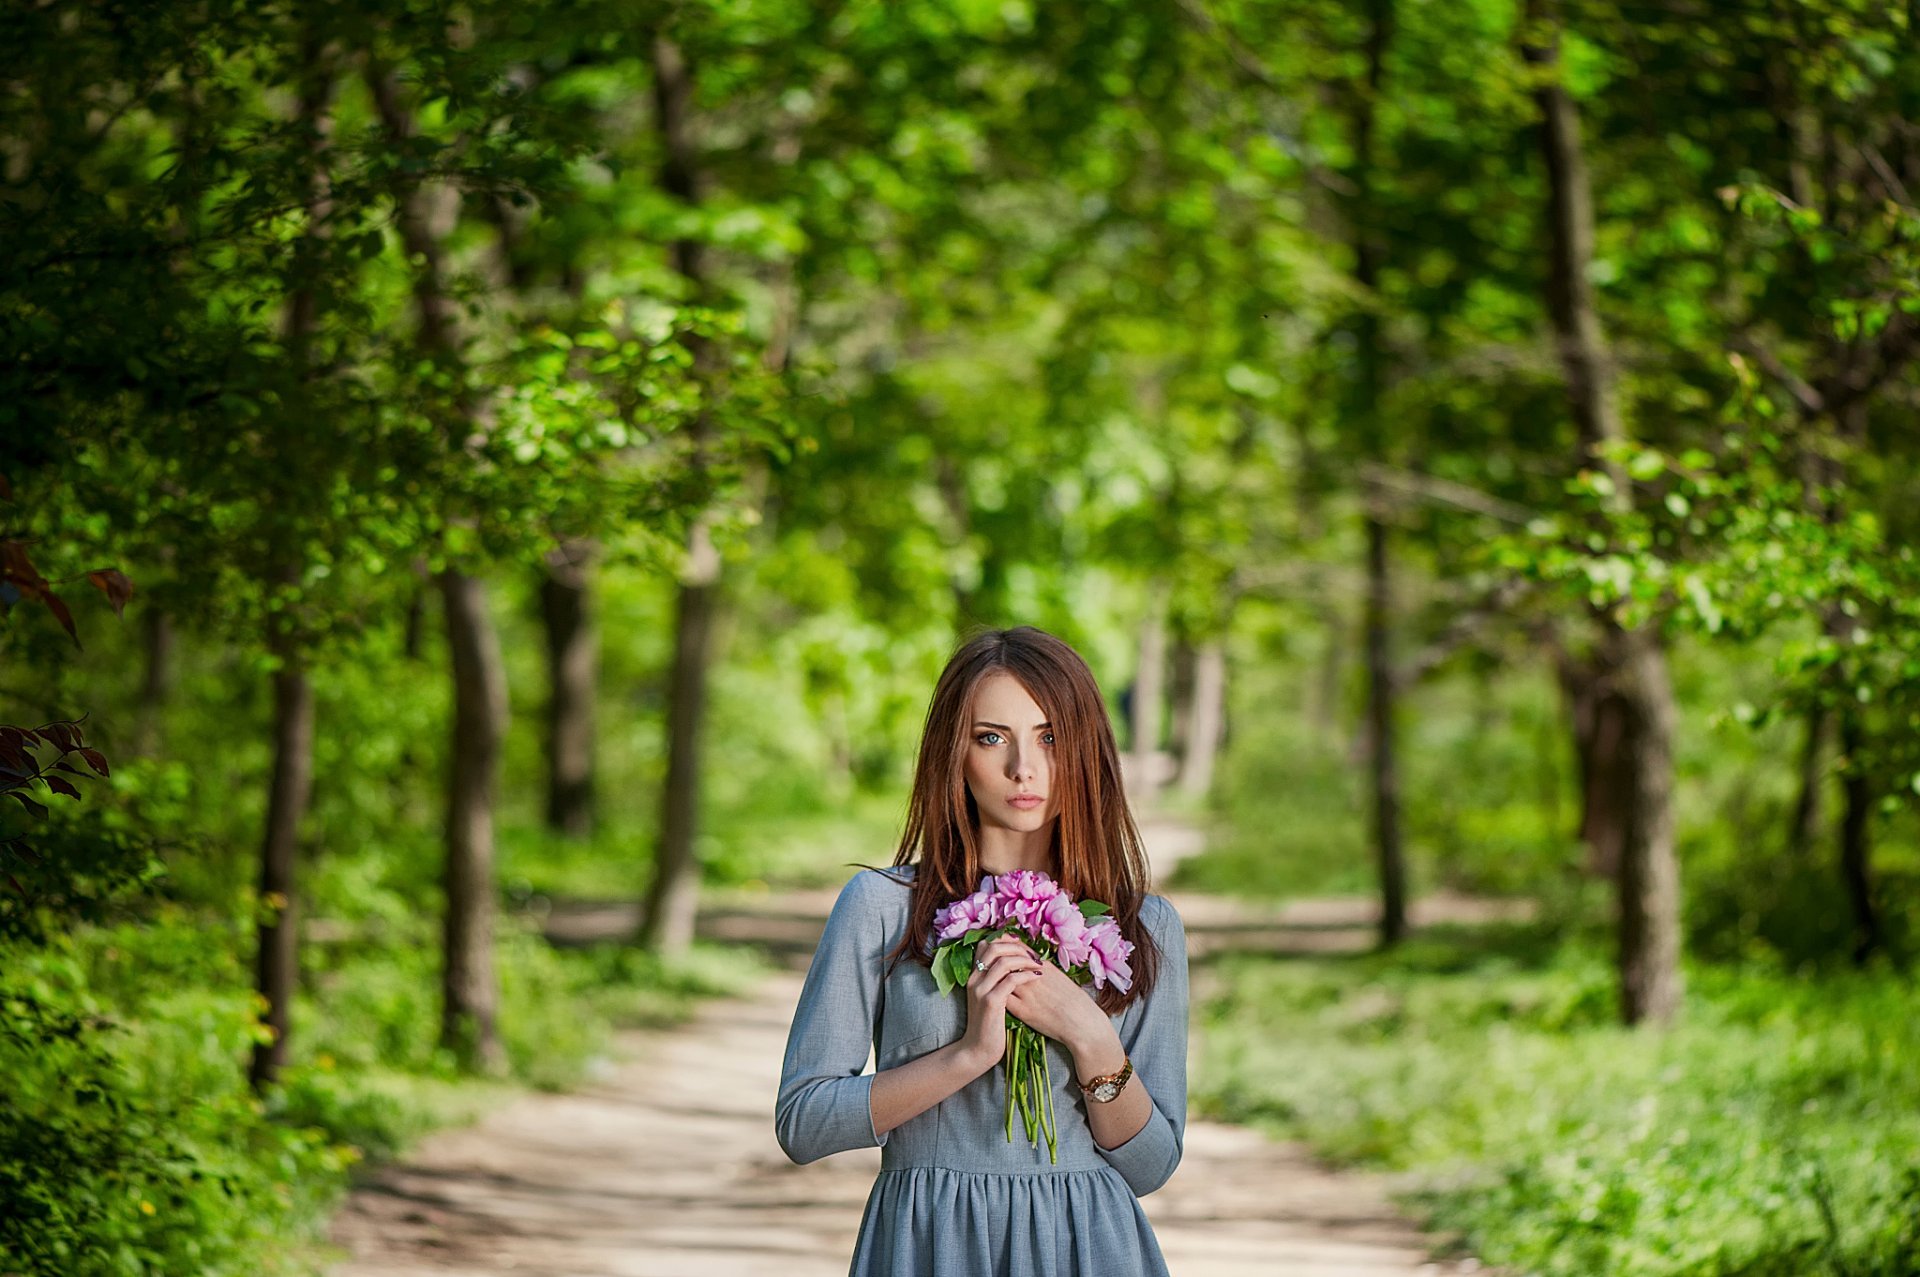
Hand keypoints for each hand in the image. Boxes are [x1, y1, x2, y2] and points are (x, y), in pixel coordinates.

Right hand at [957, 935, 1043, 1073]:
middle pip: (994, 947)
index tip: (1024, 947)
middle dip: (1017, 947)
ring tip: (1038, 965)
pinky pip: (1011, 980)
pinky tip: (1037, 976)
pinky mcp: (992, 1002)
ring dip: (1025, 960)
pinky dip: (1026, 975)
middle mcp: (974, 979)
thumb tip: (1012, 963)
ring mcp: (981, 990)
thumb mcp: (989, 998)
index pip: (986, 945)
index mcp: (973, 976)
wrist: (978, 1049)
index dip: (1006, 941)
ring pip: (1003, 961)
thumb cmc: (989, 1024)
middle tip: (1034, 955)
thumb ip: (994, 980)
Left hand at [999, 938, 1115, 1059]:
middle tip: (988, 959)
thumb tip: (1033, 964)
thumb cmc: (1076, 1002)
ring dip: (994, 976)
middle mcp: (1033, 976)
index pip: (1019, 950)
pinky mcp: (1022, 1010)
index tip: (998, 945)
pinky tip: (993, 994)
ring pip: (1001, 978)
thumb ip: (1045, 970)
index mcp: (1044, 966)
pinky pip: (1003, 997)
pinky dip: (996, 993)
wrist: (1082, 1023)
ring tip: (988, 976)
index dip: (1006, 946)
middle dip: (996, 959)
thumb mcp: (1061, 978)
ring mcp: (1026, 993)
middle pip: (1007, 961)